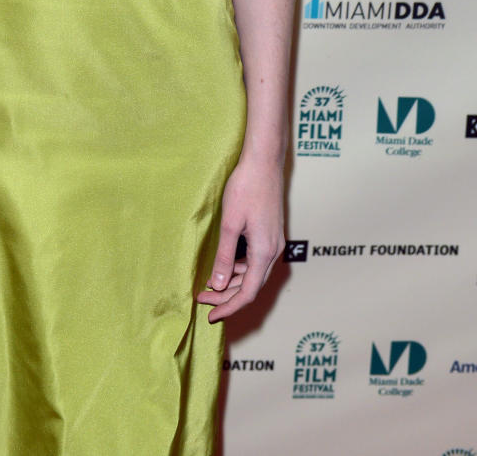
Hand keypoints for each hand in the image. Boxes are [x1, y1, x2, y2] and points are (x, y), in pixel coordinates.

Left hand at [195, 154, 284, 322]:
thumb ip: (224, 255)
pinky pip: (256, 260)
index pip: (247, 292)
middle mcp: (273, 251)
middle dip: (226, 296)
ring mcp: (274, 242)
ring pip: (253, 273)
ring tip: (209, 286)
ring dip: (232, 282)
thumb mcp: (230, 223)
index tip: (210, 316)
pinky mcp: (271, 233)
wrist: (264, 161)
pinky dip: (239, 268)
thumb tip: (217, 284)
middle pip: (251, 285)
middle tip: (202, 301)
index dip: (229, 307)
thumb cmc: (246, 187)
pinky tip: (224, 265)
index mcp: (264, 252)